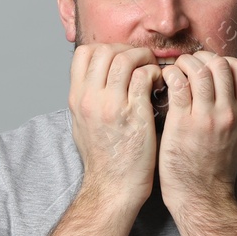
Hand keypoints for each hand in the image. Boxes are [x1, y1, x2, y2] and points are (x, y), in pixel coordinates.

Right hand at [68, 44, 164, 211]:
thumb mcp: (82, 124)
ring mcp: (112, 106)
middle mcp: (90, 98)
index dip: (106, 49)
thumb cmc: (102, 158)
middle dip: (128, 50)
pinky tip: (159, 85)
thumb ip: (87, 98)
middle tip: (142, 61)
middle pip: (106, 50)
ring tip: (153, 70)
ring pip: (126, 58)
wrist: (113, 187)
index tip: (122, 59)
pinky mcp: (134, 114)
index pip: (84, 53)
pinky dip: (155, 74)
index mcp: (77, 98)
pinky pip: (144, 77)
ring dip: (144, 58)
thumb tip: (96, 78)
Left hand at [157, 50, 236, 213]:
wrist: (201, 198)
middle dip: (202, 58)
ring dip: (184, 63)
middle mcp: (229, 114)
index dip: (223, 60)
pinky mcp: (183, 123)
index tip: (208, 66)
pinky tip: (164, 80)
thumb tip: (233, 94)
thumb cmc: (216, 171)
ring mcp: (206, 118)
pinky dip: (170, 74)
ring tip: (174, 70)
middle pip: (220, 64)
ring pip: (199, 70)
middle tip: (187, 64)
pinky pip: (178, 84)